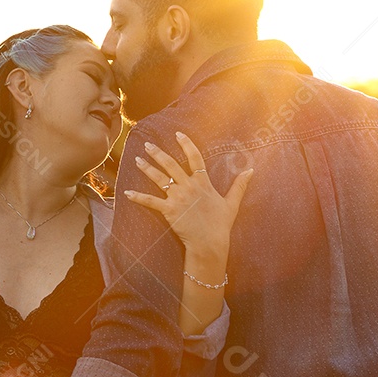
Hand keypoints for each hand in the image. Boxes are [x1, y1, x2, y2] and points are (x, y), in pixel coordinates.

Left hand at [126, 132, 251, 254]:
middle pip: (171, 164)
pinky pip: (150, 201)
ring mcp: (177, 197)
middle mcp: (188, 186)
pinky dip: (137, 197)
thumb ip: (239, 185)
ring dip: (146, 168)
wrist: (210, 242)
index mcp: (202, 182)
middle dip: (157, 153)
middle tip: (147, 144)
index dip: (186, 144)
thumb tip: (251, 171)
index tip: (178, 134)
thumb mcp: (232, 203)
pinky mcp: (168, 210)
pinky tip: (126, 193)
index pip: (194, 157)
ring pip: (159, 178)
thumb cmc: (220, 224)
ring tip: (136, 159)